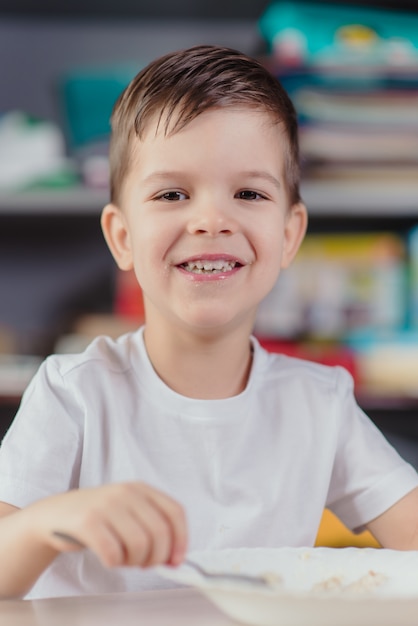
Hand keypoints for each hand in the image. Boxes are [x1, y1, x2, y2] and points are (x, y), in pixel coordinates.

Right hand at [24, 482, 186, 568]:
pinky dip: (114, 563)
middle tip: (143, 563)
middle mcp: (125, 492)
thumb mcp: (128, 510)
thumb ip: (152, 526)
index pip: (174, 512)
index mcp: (141, 488)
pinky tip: (108, 558)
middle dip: (156, 557)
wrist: (55, 514)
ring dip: (134, 562)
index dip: (181, 539)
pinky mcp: (87, 521)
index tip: (175, 560)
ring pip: (139, 545)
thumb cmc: (98, 517)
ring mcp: (106, 505)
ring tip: (124, 559)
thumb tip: (175, 558)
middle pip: (160, 532)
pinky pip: (113, 553)